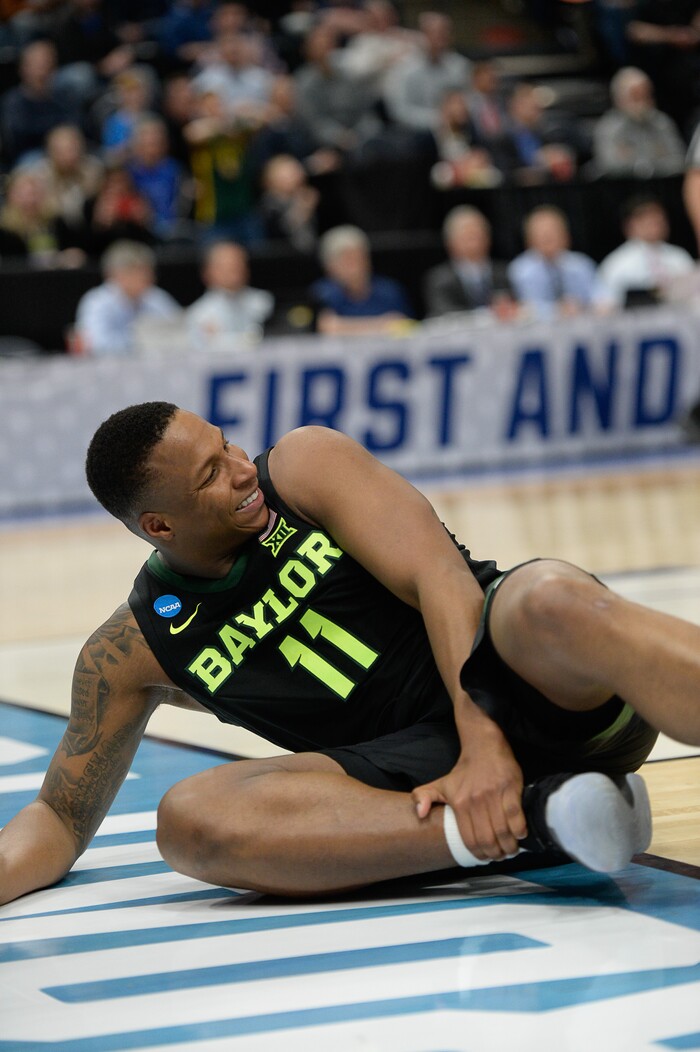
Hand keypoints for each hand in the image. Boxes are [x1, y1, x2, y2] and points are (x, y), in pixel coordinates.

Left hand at [412, 734, 526, 860]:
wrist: (483, 746)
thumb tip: (419, 814)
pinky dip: (520, 830)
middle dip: (496, 854)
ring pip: (503, 831)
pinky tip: (520, 835)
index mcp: (459, 803)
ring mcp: (494, 794)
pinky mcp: (510, 788)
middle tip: (501, 856)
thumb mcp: (440, 784)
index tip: (486, 858)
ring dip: (509, 846)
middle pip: (488, 839)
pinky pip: (516, 816)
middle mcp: (476, 801)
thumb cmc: (463, 770)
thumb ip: (423, 797)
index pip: (470, 839)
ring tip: (511, 849)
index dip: (479, 854)